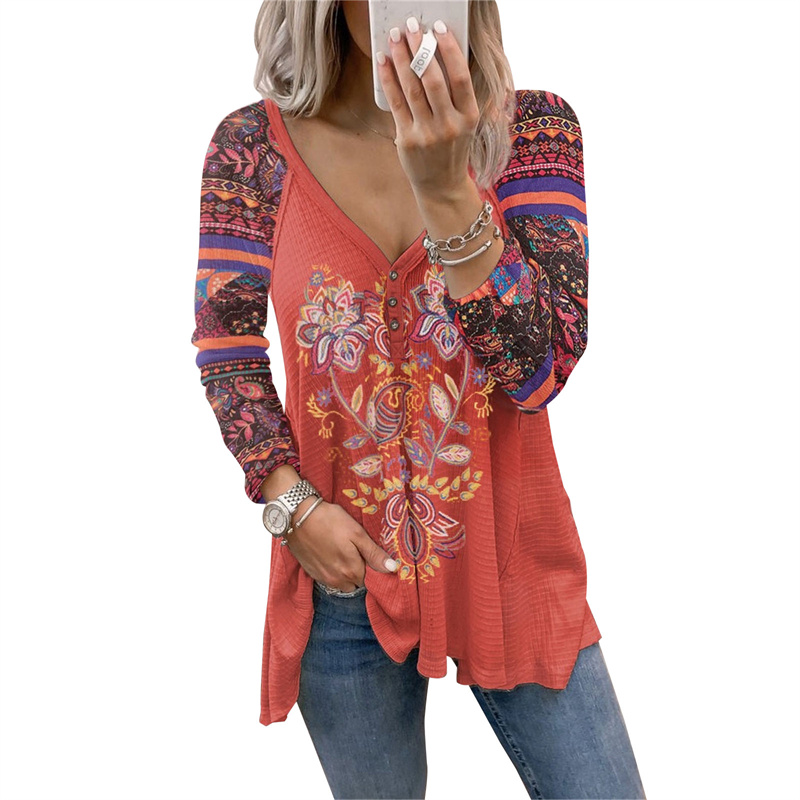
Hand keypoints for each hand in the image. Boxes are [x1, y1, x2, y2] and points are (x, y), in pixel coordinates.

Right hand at [285, 501, 399, 591]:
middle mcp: (338, 580)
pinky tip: (329, 554)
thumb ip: (374, 554)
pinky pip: (328, 579)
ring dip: (345, 572)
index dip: (371, 567)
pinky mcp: (312, 573)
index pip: (370, 579)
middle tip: (355, 550)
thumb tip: (393, 569)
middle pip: (356, 583)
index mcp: (352, 570)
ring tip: (342, 551)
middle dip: (358, 571)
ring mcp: (323, 578)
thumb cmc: (329, 520)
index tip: (368, 554)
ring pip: (342, 583)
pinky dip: (332, 571)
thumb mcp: (357, 533)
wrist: (297, 516)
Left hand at [376, 17, 478, 196]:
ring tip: (395, 38)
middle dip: (420, 48)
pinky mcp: (407, 140)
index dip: (449, 49)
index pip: (460, 77)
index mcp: (470, 117)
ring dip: (402, 59)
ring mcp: (427, 134)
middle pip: (434, 79)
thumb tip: (437, 55)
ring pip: (412, 88)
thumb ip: (457, 95)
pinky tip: (383, 61)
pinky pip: (396, 103)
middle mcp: (450, 125)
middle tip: (411, 25)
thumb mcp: (465, 124)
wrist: (442, 185)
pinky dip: (388, 79)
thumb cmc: (452, 148)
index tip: (438, 27)